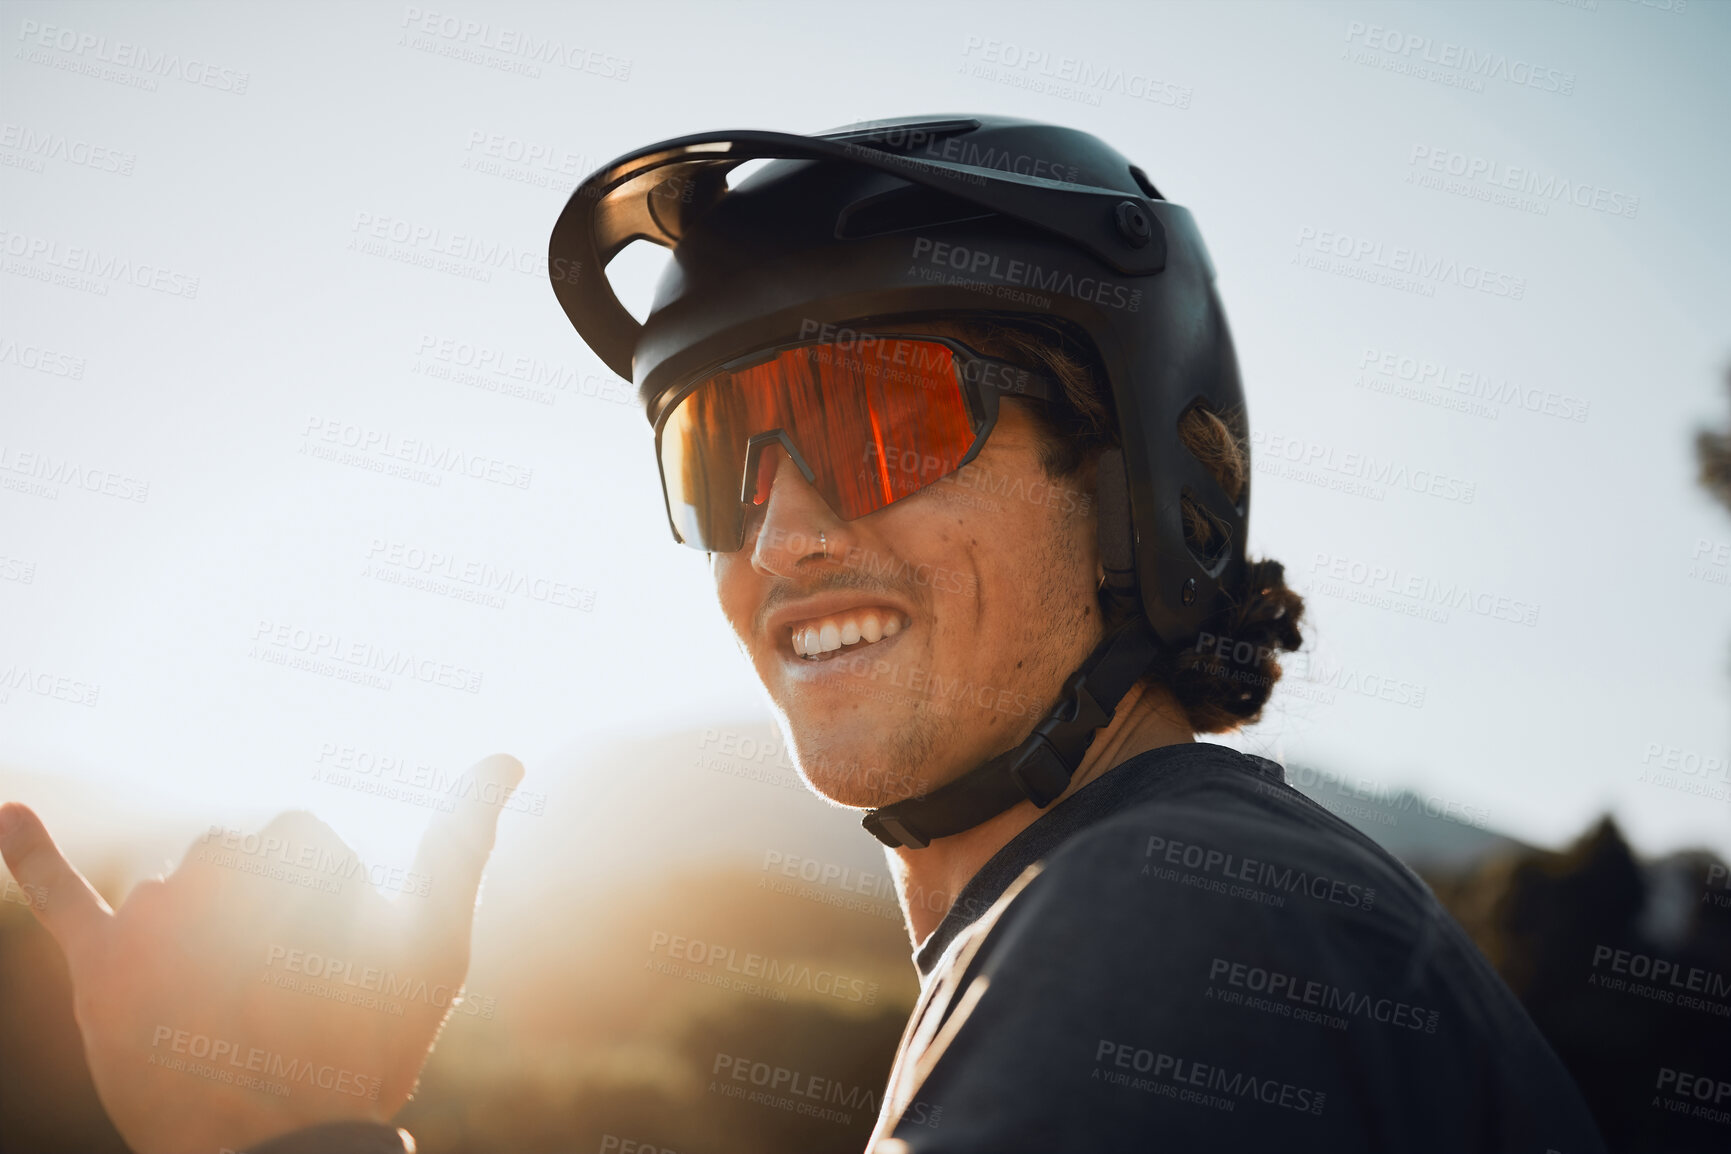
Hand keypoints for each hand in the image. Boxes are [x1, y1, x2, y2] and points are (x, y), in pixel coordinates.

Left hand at [0, 754, 523, 1153]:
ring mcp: (156, 912)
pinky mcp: (102, 964)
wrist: (285, 1147)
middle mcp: (221, 863)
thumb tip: (508, 755)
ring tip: (226, 1009)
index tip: (333, 966)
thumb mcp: (438, 941)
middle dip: (258, 917)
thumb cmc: (374, 1043)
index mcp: (302, 846)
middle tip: (281, 996)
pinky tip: (11, 811)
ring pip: (176, 892)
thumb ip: (465, 838)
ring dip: (198, 937)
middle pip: (234, 862)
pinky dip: (32, 851)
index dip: (325, 907)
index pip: (301, 844)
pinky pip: (62, 896)